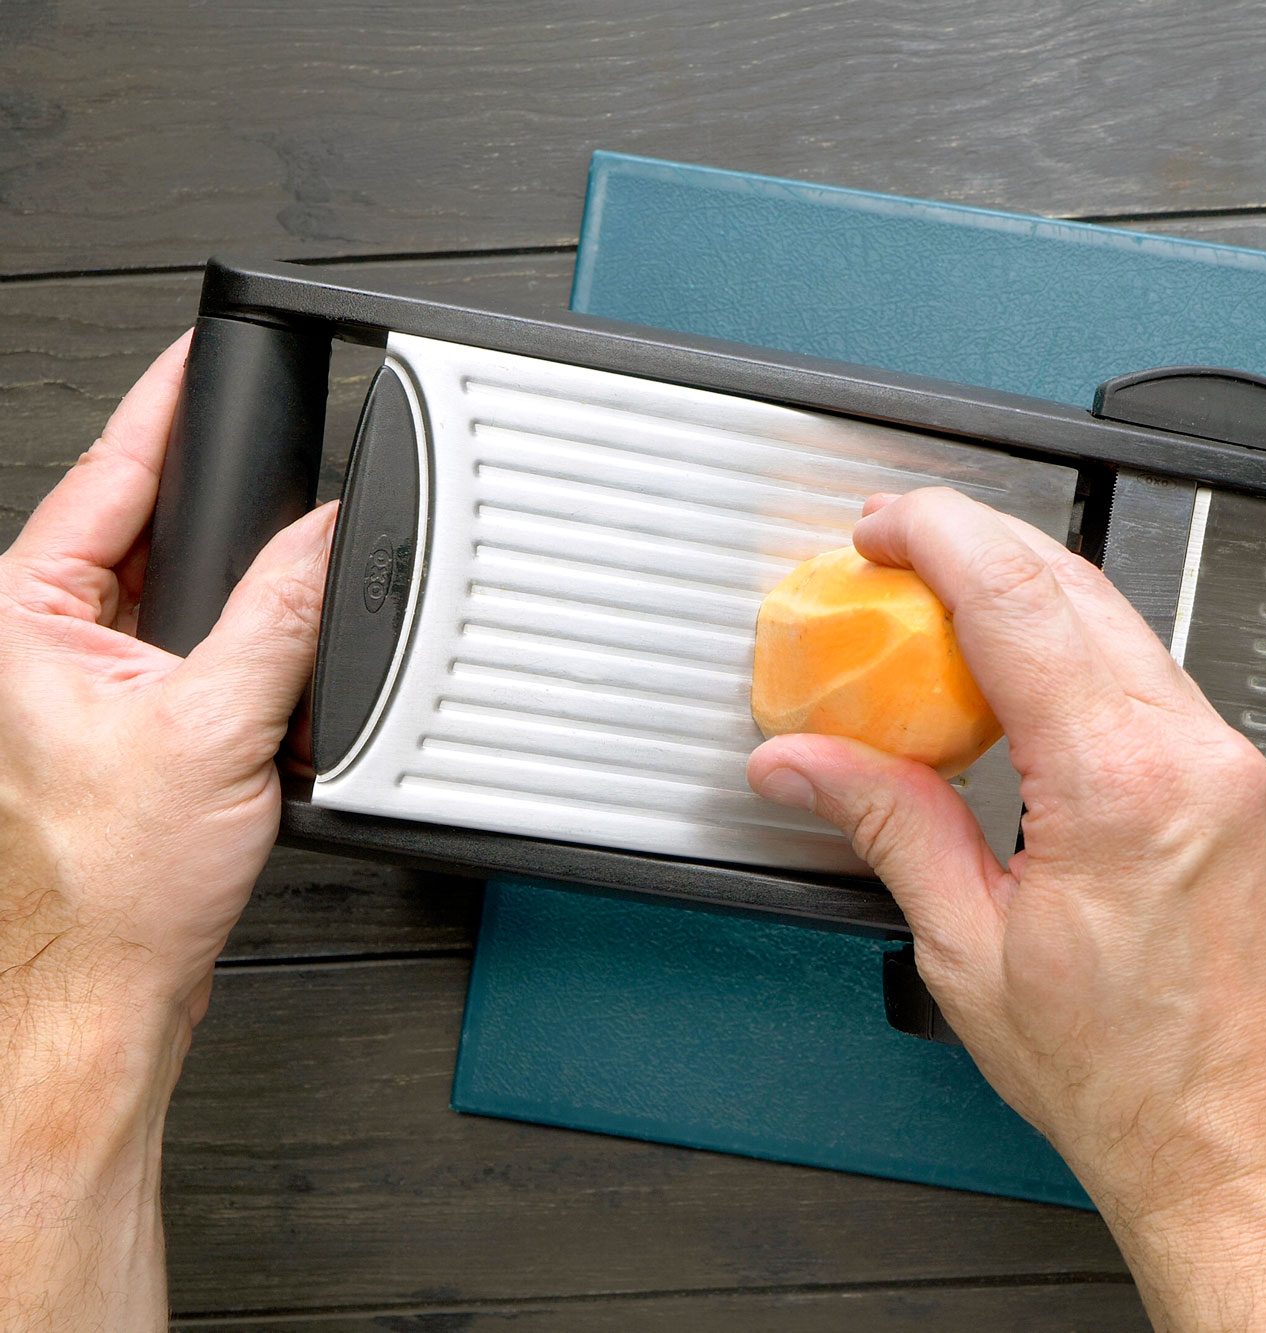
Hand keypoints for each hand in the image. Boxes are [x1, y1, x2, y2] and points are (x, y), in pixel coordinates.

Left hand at [1, 333, 335, 1326]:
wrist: (107, 991)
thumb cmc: (111, 890)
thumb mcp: (216, 729)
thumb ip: (279, 616)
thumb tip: (324, 538)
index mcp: (19, 616)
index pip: (105, 475)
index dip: (166, 407)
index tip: (204, 350)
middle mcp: (33, 641)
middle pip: (147, 530)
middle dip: (222, 523)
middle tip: (282, 516)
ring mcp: (71, 684)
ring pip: (174, 596)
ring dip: (235, 605)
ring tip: (269, 651)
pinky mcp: (112, 725)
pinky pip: (189, 655)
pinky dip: (238, 661)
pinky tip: (263, 698)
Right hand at [749, 488, 1265, 1329]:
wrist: (1250, 1159)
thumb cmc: (1136, 1089)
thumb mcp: (972, 953)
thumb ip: (888, 825)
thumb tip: (804, 765)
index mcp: (1122, 786)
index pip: (1018, 600)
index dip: (938, 535)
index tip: (885, 523)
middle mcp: (1200, 758)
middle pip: (1078, 588)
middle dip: (979, 547)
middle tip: (898, 558)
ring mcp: (1244, 772)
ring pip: (1127, 630)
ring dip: (1035, 601)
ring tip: (949, 627)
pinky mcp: (1261, 797)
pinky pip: (1163, 688)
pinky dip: (1088, 663)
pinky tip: (1034, 693)